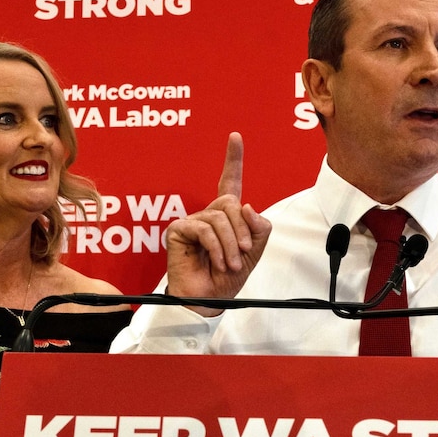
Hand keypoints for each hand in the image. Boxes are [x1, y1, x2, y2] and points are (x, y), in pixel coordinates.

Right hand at [164, 132, 271, 315]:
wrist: (209, 300)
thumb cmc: (227, 277)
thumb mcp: (254, 251)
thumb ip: (259, 228)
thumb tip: (247, 207)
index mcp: (226, 217)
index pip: (230, 182)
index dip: (233, 159)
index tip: (235, 137)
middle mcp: (208, 215)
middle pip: (230, 202)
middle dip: (241, 229)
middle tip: (243, 252)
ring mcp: (192, 221)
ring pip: (220, 217)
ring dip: (230, 244)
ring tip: (229, 264)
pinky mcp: (178, 230)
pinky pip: (204, 229)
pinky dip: (215, 248)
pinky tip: (216, 262)